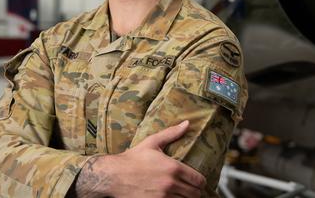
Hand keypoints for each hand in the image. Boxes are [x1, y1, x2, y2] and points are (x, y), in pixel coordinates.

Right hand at [73, 120, 205, 197]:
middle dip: (195, 191)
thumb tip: (187, 123)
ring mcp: (163, 197)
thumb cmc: (132, 158)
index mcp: (173, 168)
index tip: (198, 181)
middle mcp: (170, 184)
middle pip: (195, 194)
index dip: (201, 181)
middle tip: (191, 188)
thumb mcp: (152, 142)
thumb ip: (171, 133)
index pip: (198, 180)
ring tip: (182, 194)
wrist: (113, 176)